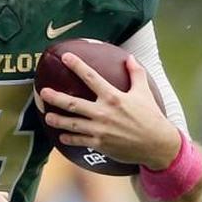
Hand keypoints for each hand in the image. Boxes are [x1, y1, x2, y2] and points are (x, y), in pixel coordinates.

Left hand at [39, 53, 181, 169]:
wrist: (158, 145)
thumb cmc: (151, 116)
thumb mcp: (144, 92)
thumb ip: (136, 74)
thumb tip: (130, 57)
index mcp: (113, 97)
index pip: (91, 77)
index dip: (77, 65)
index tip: (65, 57)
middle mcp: (104, 113)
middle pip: (74, 103)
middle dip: (56, 98)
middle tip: (43, 92)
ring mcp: (100, 130)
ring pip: (72, 124)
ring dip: (58, 120)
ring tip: (47, 116)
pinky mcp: (100, 144)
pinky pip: (79, 140)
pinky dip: (69, 138)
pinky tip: (61, 136)